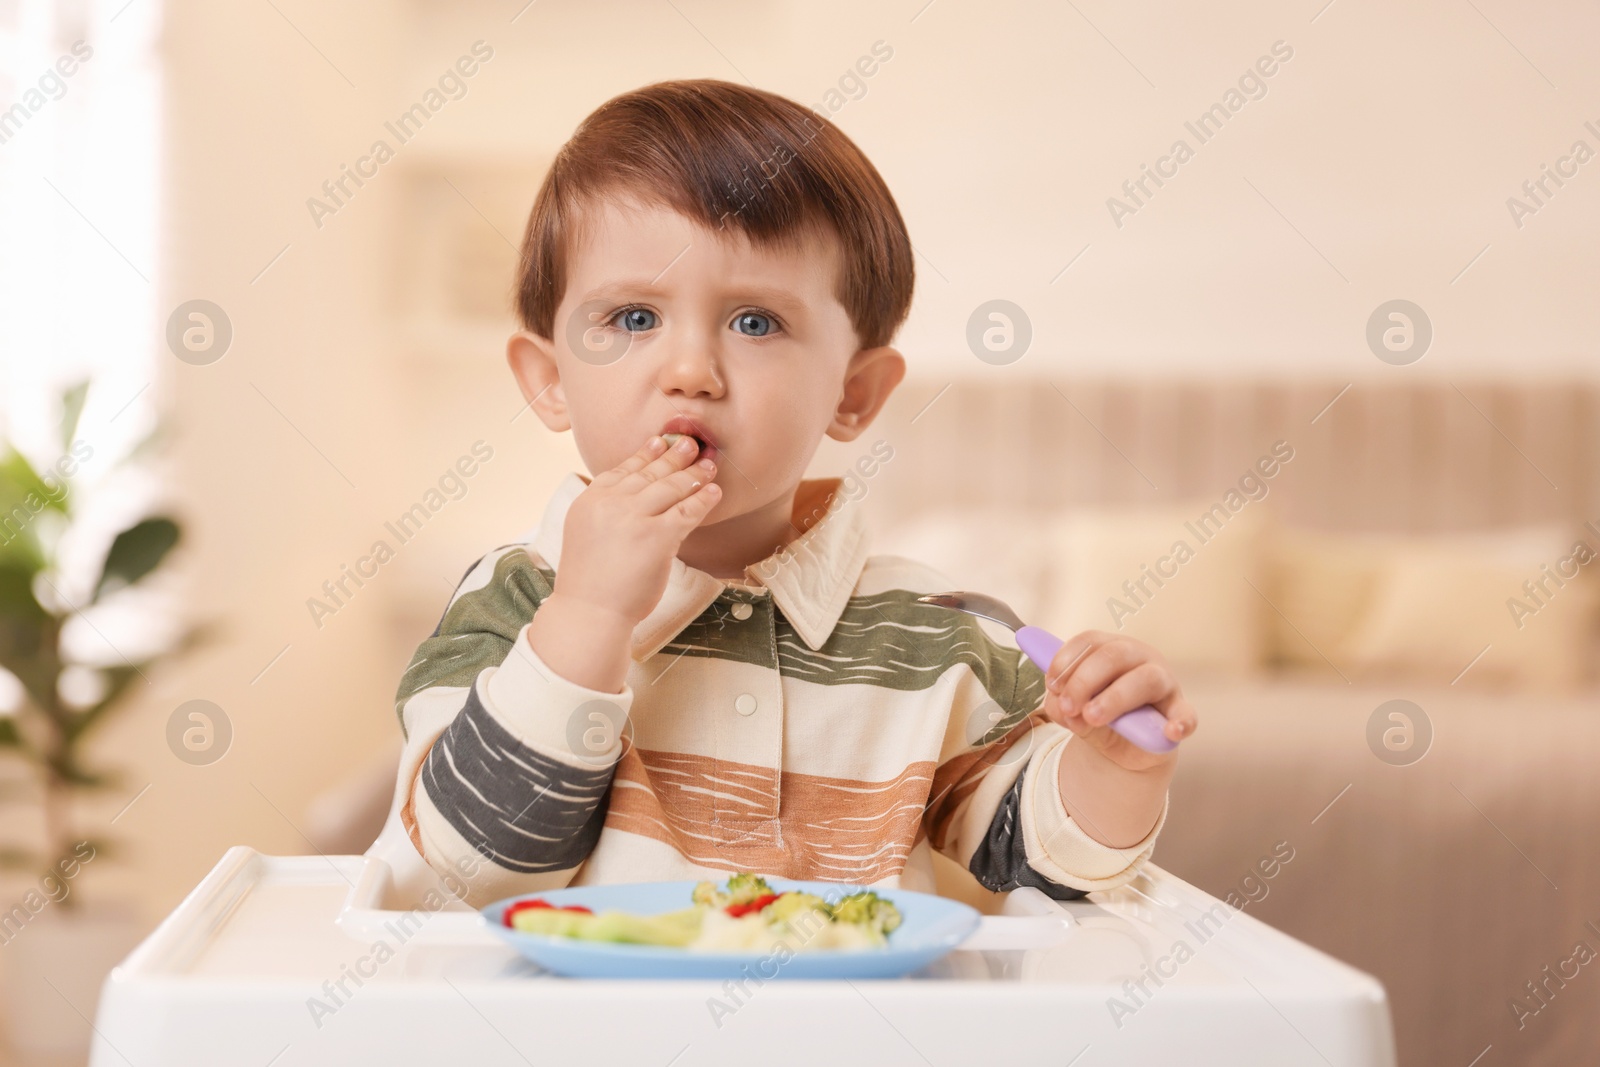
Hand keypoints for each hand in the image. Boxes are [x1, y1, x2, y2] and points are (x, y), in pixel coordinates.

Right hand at [553, 434, 720, 626]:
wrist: (589, 612)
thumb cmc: (589, 580)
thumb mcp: (585, 532)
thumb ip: (605, 509)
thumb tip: (634, 493)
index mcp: (590, 499)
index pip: (623, 468)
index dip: (645, 453)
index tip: (660, 440)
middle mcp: (610, 502)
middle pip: (650, 473)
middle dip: (675, 456)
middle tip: (692, 444)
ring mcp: (634, 518)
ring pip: (671, 487)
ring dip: (694, 474)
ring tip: (708, 465)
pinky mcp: (657, 537)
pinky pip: (687, 511)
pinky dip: (703, 499)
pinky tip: (713, 492)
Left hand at [1042, 631, 1196, 772]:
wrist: (1126, 747)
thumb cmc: (1099, 716)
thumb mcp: (1073, 711)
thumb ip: (1062, 707)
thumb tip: (1066, 709)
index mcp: (1111, 650)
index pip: (1089, 641)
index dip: (1066, 660)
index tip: (1052, 684)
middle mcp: (1139, 657)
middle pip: (1113, 655)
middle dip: (1084, 681)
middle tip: (1069, 708)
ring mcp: (1164, 682)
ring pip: (1145, 678)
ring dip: (1114, 698)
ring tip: (1093, 718)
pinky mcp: (1179, 711)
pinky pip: (1186, 714)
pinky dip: (1181, 722)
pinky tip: (1170, 732)